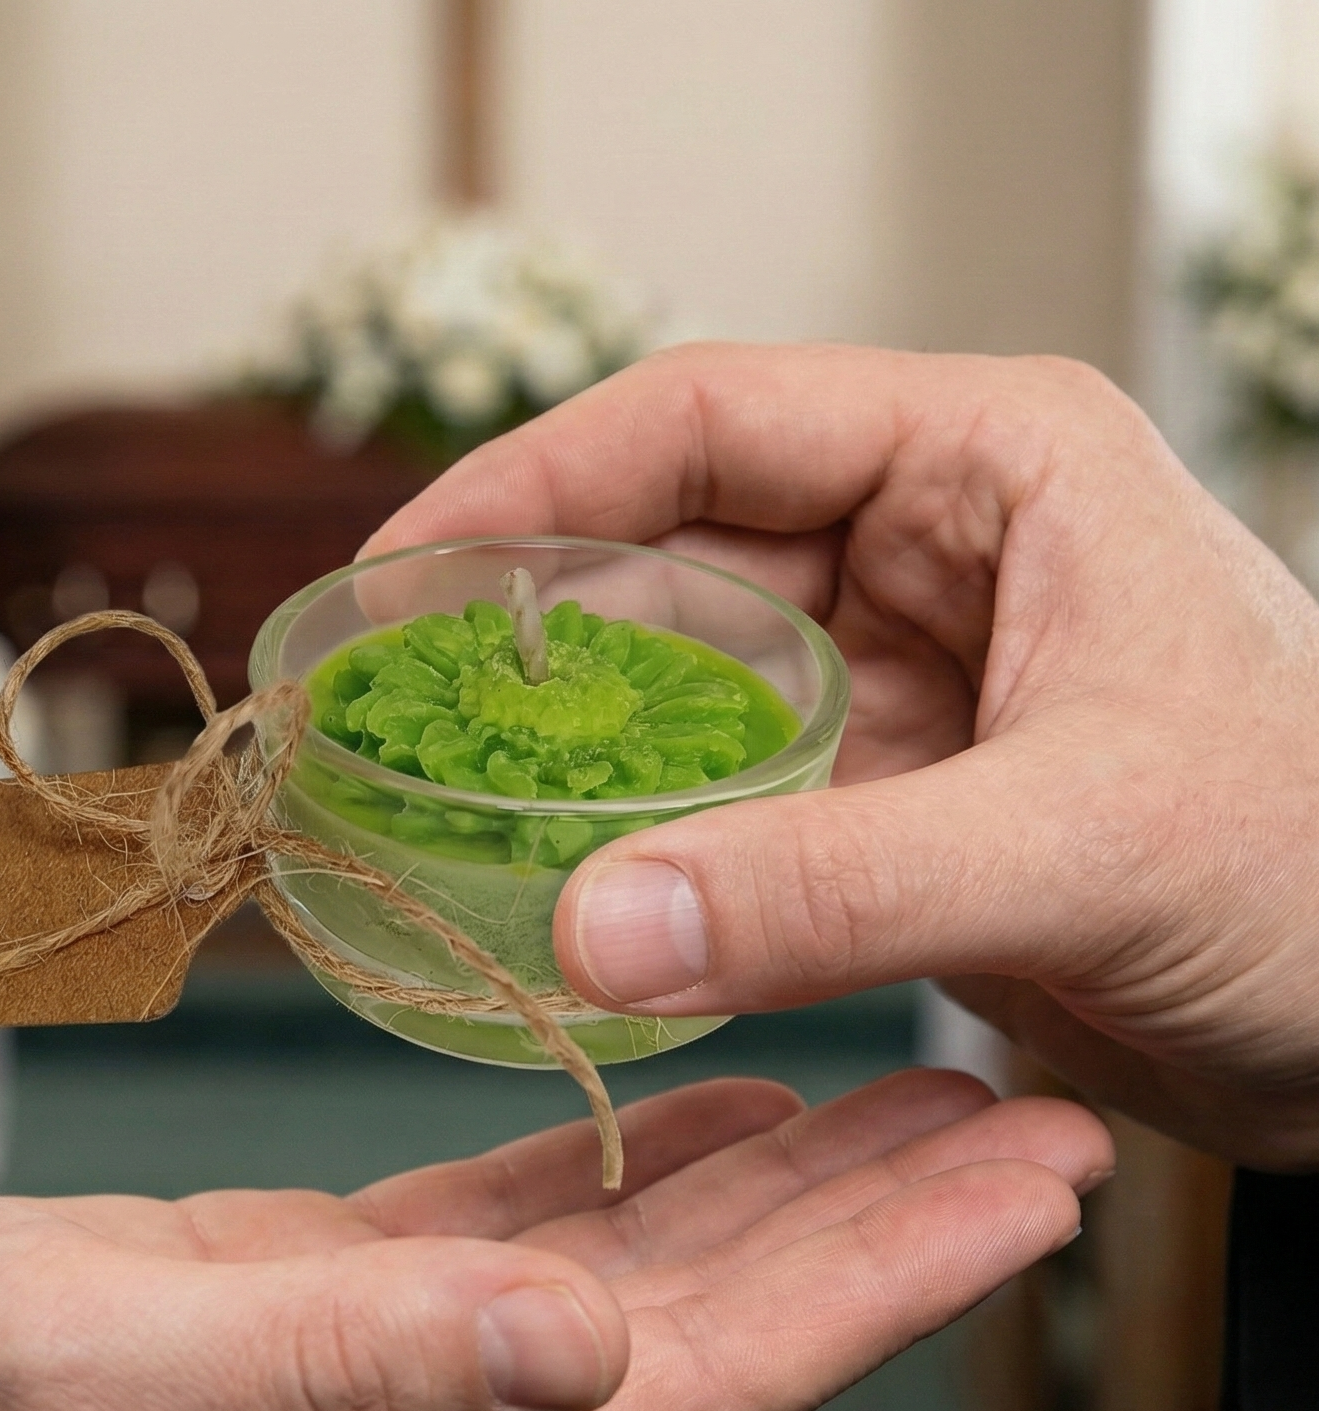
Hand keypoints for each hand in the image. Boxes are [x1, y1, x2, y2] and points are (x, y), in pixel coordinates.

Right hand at [0, 1071, 1102, 1410]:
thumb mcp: (95, 1370)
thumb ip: (346, 1363)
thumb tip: (589, 1341)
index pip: (710, 1382)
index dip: (885, 1286)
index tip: (1029, 1188)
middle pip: (712, 1329)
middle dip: (885, 1230)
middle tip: (1032, 1116)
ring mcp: (368, 1372)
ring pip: (635, 1270)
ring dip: (779, 1186)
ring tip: (907, 1089)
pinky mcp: (302, 1298)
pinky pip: (514, 1227)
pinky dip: (623, 1163)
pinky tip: (699, 1103)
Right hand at [366, 343, 1318, 1168]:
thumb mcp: (1084, 847)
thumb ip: (838, 889)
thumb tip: (589, 928)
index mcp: (988, 465)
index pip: (710, 420)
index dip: (537, 484)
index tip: (400, 571)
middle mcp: (931, 552)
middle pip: (673, 555)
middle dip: (532, 630)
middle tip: (390, 710)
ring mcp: (904, 681)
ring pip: (687, 691)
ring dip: (582, 751)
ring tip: (446, 802)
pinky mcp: (891, 798)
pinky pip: (727, 801)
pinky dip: (649, 847)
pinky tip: (574, 892)